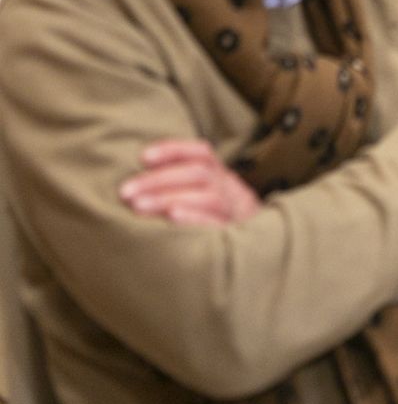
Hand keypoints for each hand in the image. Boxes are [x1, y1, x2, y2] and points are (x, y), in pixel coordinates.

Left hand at [120, 139, 261, 225]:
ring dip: (168, 197)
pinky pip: (217, 223)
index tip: (143, 157)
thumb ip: (187, 187)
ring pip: (207, 196)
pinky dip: (194, 217)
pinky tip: (171, 217)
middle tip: (125, 191)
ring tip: (137, 206)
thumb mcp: (211, 199)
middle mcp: (231, 189)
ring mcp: (236, 212)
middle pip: (199, 173)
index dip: (173, 150)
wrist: (265, 254)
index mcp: (223, 177)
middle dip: (159, 179)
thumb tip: (141, 182)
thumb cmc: (223, 224)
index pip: (202, 153)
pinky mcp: (237, 236)